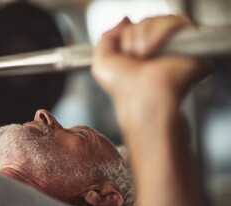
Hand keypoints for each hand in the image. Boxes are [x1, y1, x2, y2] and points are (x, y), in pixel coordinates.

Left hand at [92, 16, 208, 127]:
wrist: (142, 97)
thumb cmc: (124, 88)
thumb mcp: (102, 62)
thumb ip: (107, 38)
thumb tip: (125, 20)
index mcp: (141, 54)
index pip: (135, 28)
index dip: (127, 35)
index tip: (125, 53)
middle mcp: (159, 50)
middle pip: (146, 22)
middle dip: (133, 36)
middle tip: (134, 57)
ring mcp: (175, 46)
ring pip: (160, 20)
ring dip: (145, 35)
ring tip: (144, 55)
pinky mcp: (191, 43)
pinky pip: (177, 21)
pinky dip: (160, 31)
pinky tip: (154, 49)